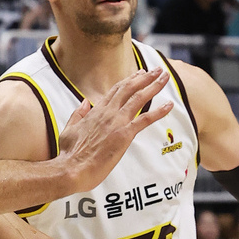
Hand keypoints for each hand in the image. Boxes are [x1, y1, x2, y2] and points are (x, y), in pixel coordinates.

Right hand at [57, 69, 172, 193]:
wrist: (71, 168)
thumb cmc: (70, 154)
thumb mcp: (69, 129)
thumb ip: (78, 114)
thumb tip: (84, 102)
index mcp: (95, 111)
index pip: (115, 91)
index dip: (129, 81)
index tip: (139, 74)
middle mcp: (108, 112)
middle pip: (129, 89)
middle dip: (145, 77)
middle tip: (157, 70)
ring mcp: (117, 122)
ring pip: (139, 98)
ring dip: (154, 86)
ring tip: (165, 77)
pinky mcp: (124, 135)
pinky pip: (145, 119)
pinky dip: (159, 111)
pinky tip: (169, 105)